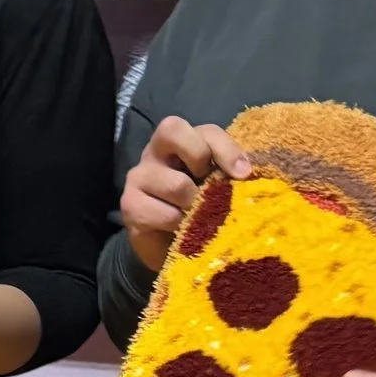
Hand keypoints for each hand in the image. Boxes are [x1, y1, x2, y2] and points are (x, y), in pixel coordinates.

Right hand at [122, 117, 252, 273]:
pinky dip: (180, 226)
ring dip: (195, 206)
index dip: (225, 149)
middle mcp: (153, 153)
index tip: (243, 174)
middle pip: (172, 130)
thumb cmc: (198, 208)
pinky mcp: (130, 206)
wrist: (169, 246)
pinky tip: (180, 231)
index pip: (203, 130)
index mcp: (178, 142)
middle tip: (208, 187)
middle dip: (200, 158)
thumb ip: (228, 171)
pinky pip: (165, 215)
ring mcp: (138, 178)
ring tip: (196, 216)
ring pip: (177, 184)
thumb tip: (244, 173)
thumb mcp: (217, 185)